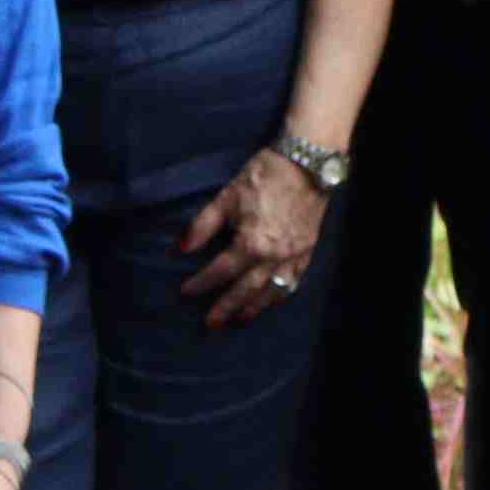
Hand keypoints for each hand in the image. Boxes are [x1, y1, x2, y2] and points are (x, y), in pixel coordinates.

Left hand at [179, 146, 330, 329]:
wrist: (308, 164)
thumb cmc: (265, 176)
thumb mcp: (227, 196)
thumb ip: (203, 225)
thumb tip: (181, 248)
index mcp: (251, 244)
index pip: (220, 271)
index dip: (201, 283)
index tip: (186, 292)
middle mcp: (272, 258)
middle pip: (245, 290)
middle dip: (226, 308)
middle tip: (211, 325)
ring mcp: (293, 257)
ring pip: (272, 292)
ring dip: (254, 308)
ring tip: (240, 319)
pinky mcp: (308, 251)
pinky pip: (294, 281)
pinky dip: (281, 295)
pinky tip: (273, 300)